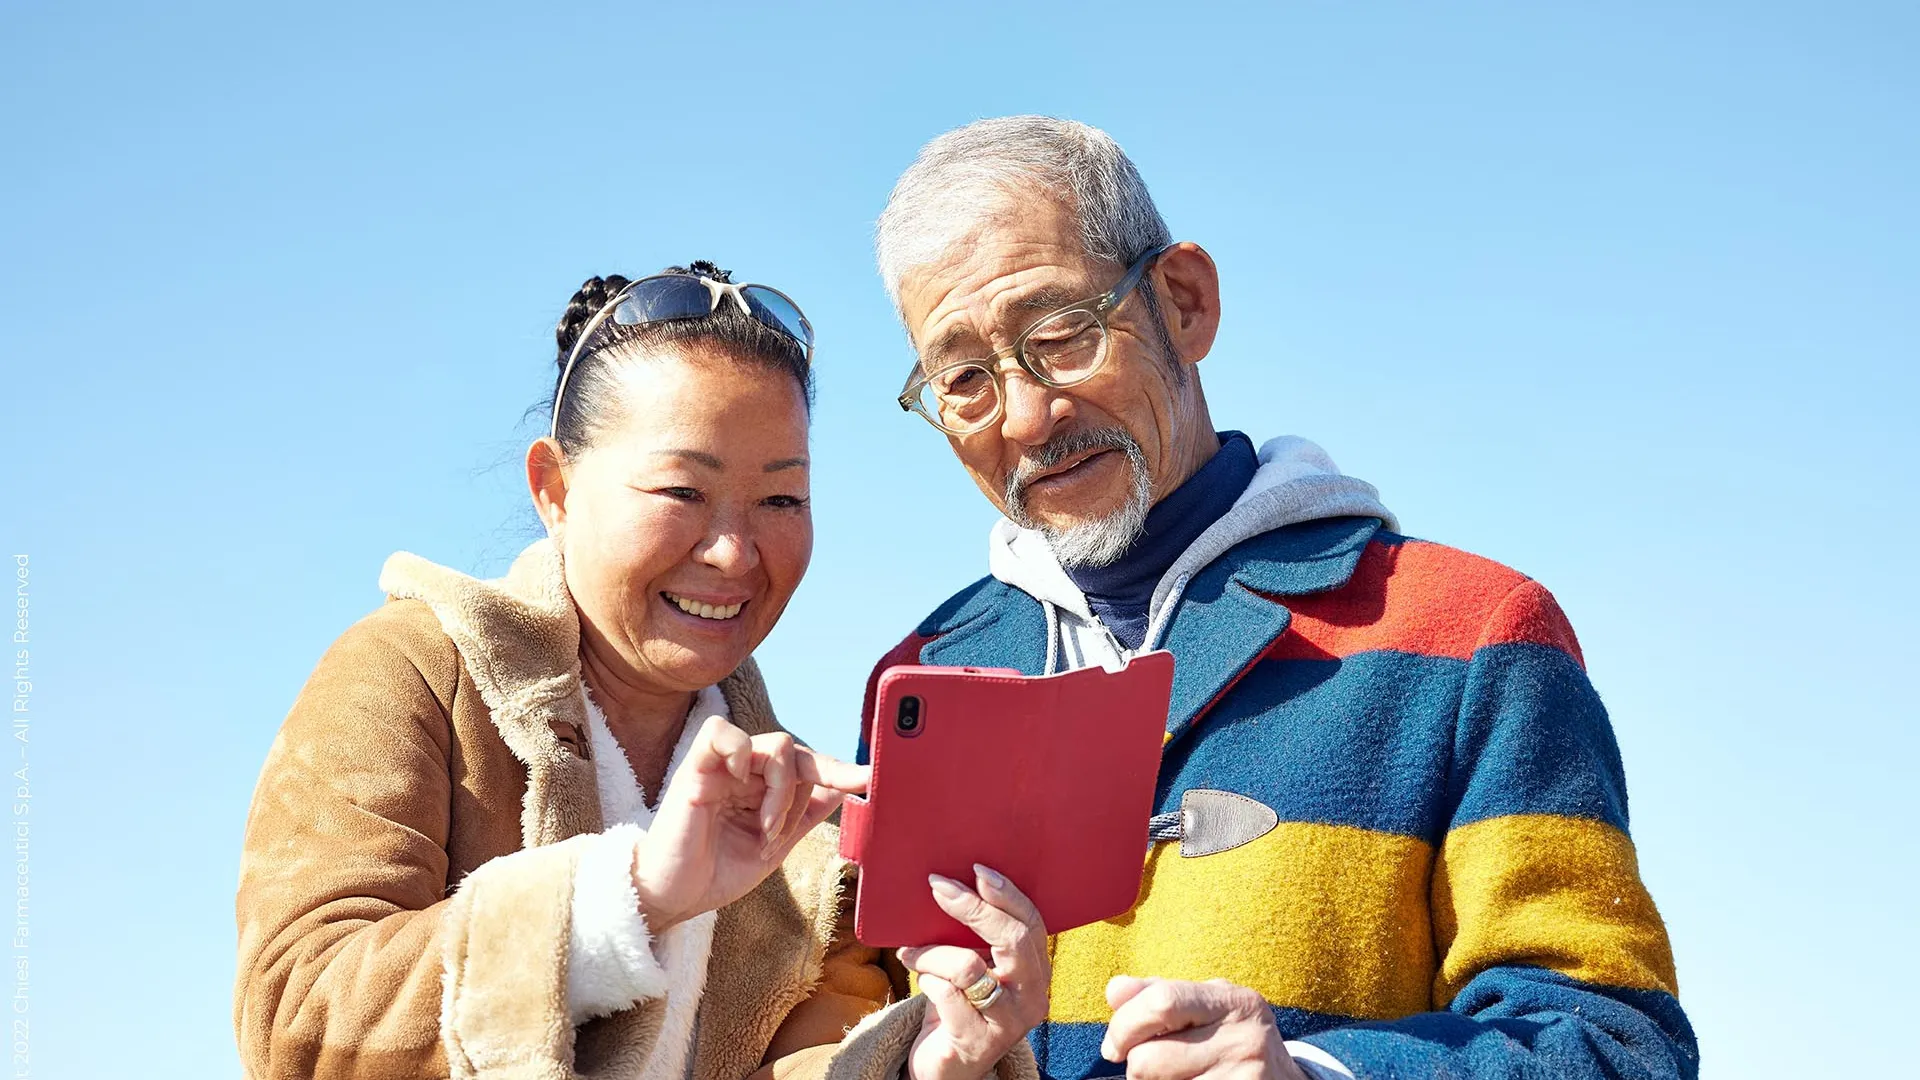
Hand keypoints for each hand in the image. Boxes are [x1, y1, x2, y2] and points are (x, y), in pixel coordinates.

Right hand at [631, 715, 867, 931]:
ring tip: (762, 828)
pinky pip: (721, 732)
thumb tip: (846, 789)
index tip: (869, 779)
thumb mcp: (773, 847)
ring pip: (775, 745)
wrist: (673, 898)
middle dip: (806, 792)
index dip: (839, 770)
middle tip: (780, 832)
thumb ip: (806, 815)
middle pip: (796, 752)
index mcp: (761, 787)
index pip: (807, 765)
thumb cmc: (715, 874)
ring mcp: (720, 766)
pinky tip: (739, 786)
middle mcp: (743, 771)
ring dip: (779, 790)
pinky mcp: (695, 767)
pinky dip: (739, 751)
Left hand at [896, 865, 1050, 1079]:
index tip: (976, 871)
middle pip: (1013, 938)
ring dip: (931, 953)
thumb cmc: (958, 1007)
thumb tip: (951, 884)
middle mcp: (1032, 997)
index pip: (1032, 924)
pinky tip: (923, 985)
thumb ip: (976, 936)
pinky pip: (946, 994)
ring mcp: (1008, 1023)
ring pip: (969, 966)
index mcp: (1036, 971)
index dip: (1006, 894)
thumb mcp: (974, 966)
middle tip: (939, 887)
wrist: (946, 1068)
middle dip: (973, 907)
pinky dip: (927, 982)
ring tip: (912, 954)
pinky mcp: (977, 1042)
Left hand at [1101, 977, 1306, 1079]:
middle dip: (1136, 1066)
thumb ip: (1157, 993)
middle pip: (1150, 1058)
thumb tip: (1114, 990)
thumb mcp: (1207, 1006)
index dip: (1124, 1025)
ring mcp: (1244, 1079)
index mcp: (1235, 1002)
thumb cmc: (1232, 1038)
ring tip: (1179, 1077)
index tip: (1114, 1046)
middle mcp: (1244, 1040)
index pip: (1162, 1002)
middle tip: (1153, 1068)